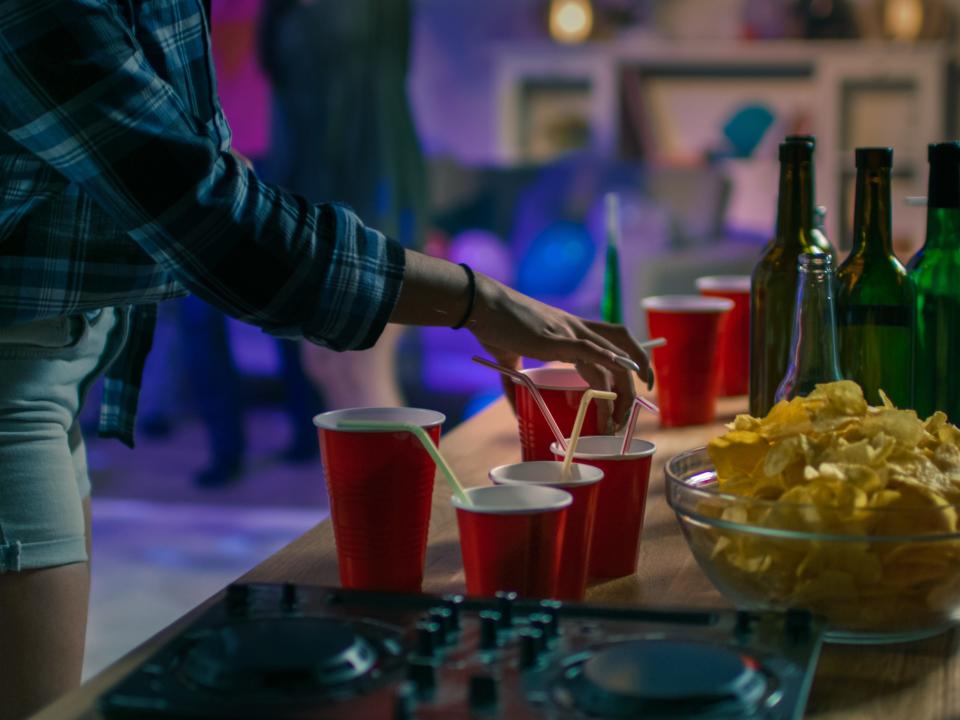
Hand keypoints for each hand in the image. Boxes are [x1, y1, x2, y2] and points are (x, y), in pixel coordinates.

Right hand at [467, 274, 651, 430]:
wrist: (481, 305)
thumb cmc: (494, 327)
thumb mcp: (510, 358)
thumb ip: (516, 384)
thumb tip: (516, 411)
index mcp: (572, 330)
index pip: (617, 340)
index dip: (635, 358)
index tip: (641, 385)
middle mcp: (578, 328)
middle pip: (623, 352)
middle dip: (632, 386)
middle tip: (625, 416)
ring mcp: (569, 332)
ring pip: (610, 359)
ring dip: (619, 393)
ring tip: (613, 422)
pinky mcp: (555, 338)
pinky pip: (589, 350)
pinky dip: (609, 361)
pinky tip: (625, 371)